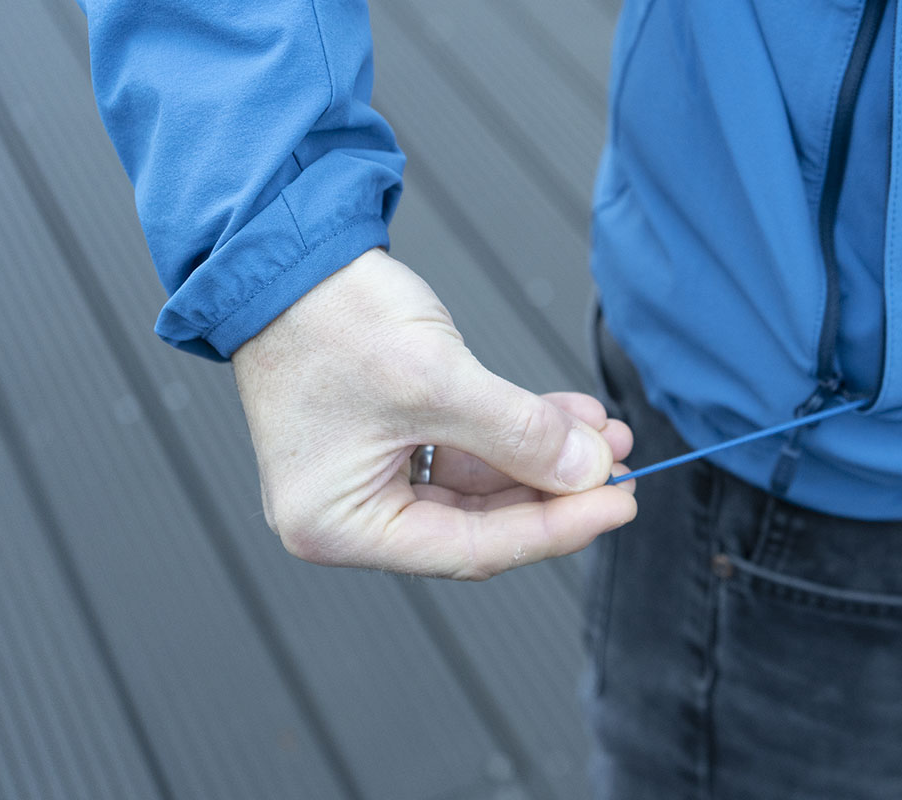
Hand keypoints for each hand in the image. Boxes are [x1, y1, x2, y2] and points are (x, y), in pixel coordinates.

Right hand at [231, 249, 636, 579]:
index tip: (618, 505)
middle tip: (618, 466)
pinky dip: (515, 433)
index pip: (471, 548)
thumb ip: (519, 434)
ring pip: (481, 485)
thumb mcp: (436, 379)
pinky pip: (466, 450)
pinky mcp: (386, 440)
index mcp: (339, 524)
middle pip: (480, 522)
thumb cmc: (326, 315)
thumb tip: (589, 472)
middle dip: (555, 489)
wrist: (283, 251)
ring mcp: (368, 476)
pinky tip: (568, 416)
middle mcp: (349, 512)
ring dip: (543, 457)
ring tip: (605, 433)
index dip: (555, 528)